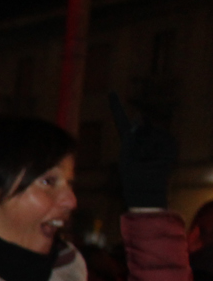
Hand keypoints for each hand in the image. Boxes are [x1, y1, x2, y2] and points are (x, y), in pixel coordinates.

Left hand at [110, 93, 176, 209]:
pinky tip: (155, 159)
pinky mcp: (170, 144)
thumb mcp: (127, 156)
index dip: (115, 106)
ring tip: (145, 160)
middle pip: (139, 125)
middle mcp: (143, 136)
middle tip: (137, 156)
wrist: (146, 188)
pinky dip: (156, 149)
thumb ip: (131, 136)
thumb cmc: (133, 176)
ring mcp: (158, 139)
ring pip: (150, 133)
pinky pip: (161, 140)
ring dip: (145, 148)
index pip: (121, 120)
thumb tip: (139, 117)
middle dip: (136, 138)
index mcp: (128, 139)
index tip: (110, 92)